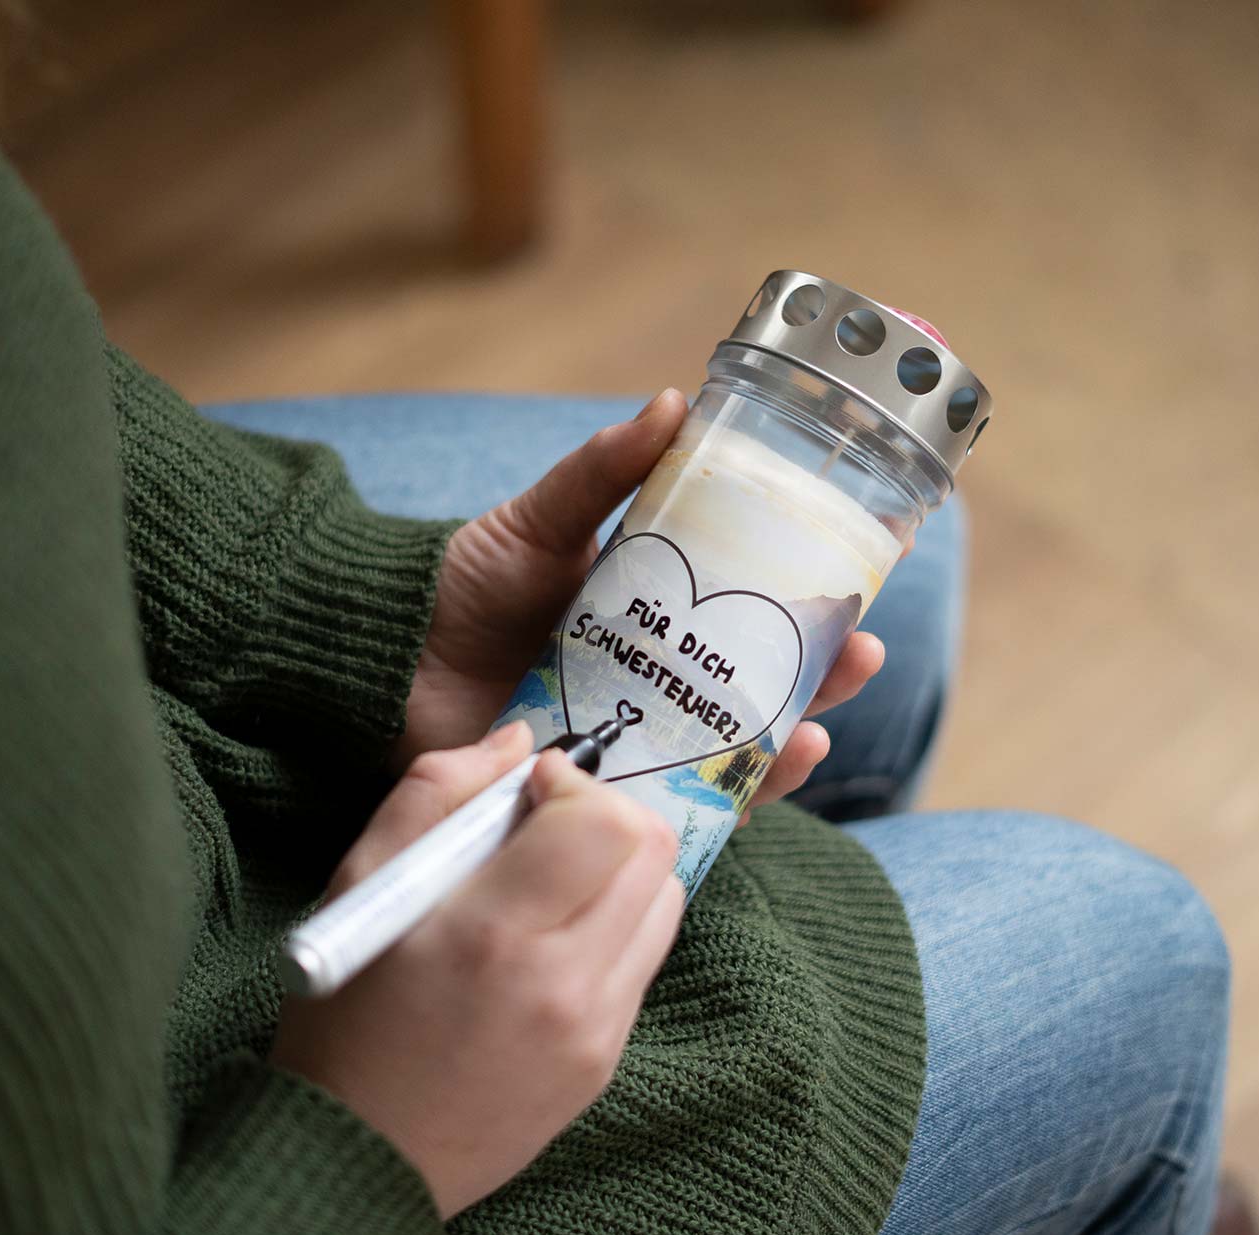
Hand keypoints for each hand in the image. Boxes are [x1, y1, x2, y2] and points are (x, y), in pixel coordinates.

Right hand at [272, 721, 682, 1217]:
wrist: (358, 1152)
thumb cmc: (344, 1012)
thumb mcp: (358, 883)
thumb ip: (437, 792)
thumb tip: (518, 739)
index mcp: (493, 931)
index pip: (603, 822)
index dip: (573, 782)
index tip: (528, 789)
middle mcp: (563, 982)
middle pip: (652, 852)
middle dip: (604, 814)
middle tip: (545, 825)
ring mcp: (595, 1028)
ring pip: (665, 901)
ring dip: (620, 869)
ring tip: (552, 881)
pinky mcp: (607, 1059)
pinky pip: (645, 960)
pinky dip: (615, 926)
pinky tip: (552, 939)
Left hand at [396, 389, 887, 810]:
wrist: (386, 659)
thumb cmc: (463, 585)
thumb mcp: (539, 522)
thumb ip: (601, 472)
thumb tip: (674, 402)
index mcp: (655, 615)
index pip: (752, 608)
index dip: (813, 599)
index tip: (872, 577)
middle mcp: (656, 682)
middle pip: (761, 684)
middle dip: (823, 673)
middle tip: (864, 654)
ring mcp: (633, 742)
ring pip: (732, 751)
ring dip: (789, 744)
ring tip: (823, 728)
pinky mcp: (599, 796)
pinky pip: (674, 808)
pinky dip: (721, 802)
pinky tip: (759, 785)